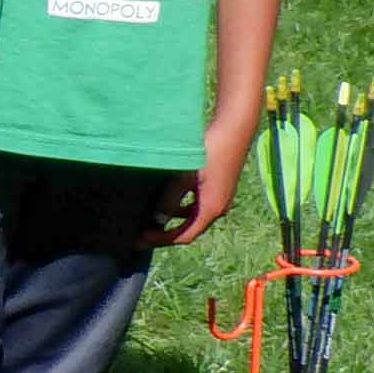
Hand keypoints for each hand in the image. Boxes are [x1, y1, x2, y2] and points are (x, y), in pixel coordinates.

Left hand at [144, 109, 255, 247]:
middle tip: (142, 233)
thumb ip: (170, 200)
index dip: (161, 240)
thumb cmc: (208, 153)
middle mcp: (218, 209)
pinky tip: (166, 199)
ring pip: (192, 217)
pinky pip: (196, 205)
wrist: (232, 132)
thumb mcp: (184, 178)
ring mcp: (220, 198)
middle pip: (189, 229)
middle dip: (165, 232)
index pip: (184, 236)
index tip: (140, 240)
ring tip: (150, 217)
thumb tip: (158, 219)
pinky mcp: (218, 188)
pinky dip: (181, 207)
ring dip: (172, 219)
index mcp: (211, 210)